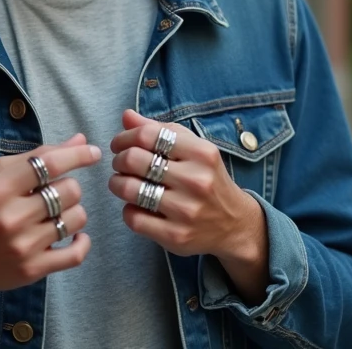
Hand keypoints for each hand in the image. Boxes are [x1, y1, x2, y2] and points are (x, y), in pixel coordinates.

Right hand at [0, 134, 100, 308]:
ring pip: (77, 219)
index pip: (49, 164)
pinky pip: (76, 254)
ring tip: (58, 215)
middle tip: (57, 194)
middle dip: (70, 188)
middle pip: (70, 191)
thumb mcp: (0, 177)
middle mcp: (11, 217)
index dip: (78, 155)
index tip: (94, 152)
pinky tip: (74, 235)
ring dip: (74, 213)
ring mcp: (23, 246)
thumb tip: (81, 140)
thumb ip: (39, 155)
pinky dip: (83, 242)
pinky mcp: (33, 270)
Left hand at [108, 110, 261, 260]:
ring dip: (117, 184)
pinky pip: (134, 218)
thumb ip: (160, 131)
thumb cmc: (207, 179)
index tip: (119, 144)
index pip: (148, 134)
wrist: (234, 224)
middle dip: (119, 160)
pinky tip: (135, 206)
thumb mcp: (193, 149)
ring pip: (129, 189)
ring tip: (121, 183)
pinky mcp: (175, 235)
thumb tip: (126, 116)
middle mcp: (196, 180)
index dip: (125, 137)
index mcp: (201, 153)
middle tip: (120, 164)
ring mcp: (186, 210)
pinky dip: (127, 210)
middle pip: (134, 160)